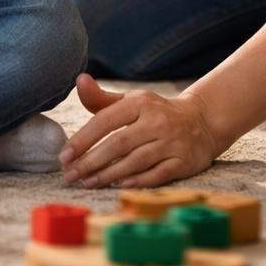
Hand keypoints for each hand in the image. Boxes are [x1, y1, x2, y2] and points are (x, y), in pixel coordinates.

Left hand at [58, 74, 220, 188]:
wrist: (202, 121)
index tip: (64, 156)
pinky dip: (137, 181)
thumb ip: (101, 98)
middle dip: (90, 162)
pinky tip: (118, 186)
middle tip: (69, 176)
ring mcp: (172, 142)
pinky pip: (157, 174)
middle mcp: (157, 121)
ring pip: (135, 161)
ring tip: (87, 183)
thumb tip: (78, 79)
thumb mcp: (131, 101)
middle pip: (117, 144)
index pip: (105, 121)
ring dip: (108, 175)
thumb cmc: (155, 113)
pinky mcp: (183, 161)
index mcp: (140, 102)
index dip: (82, 139)